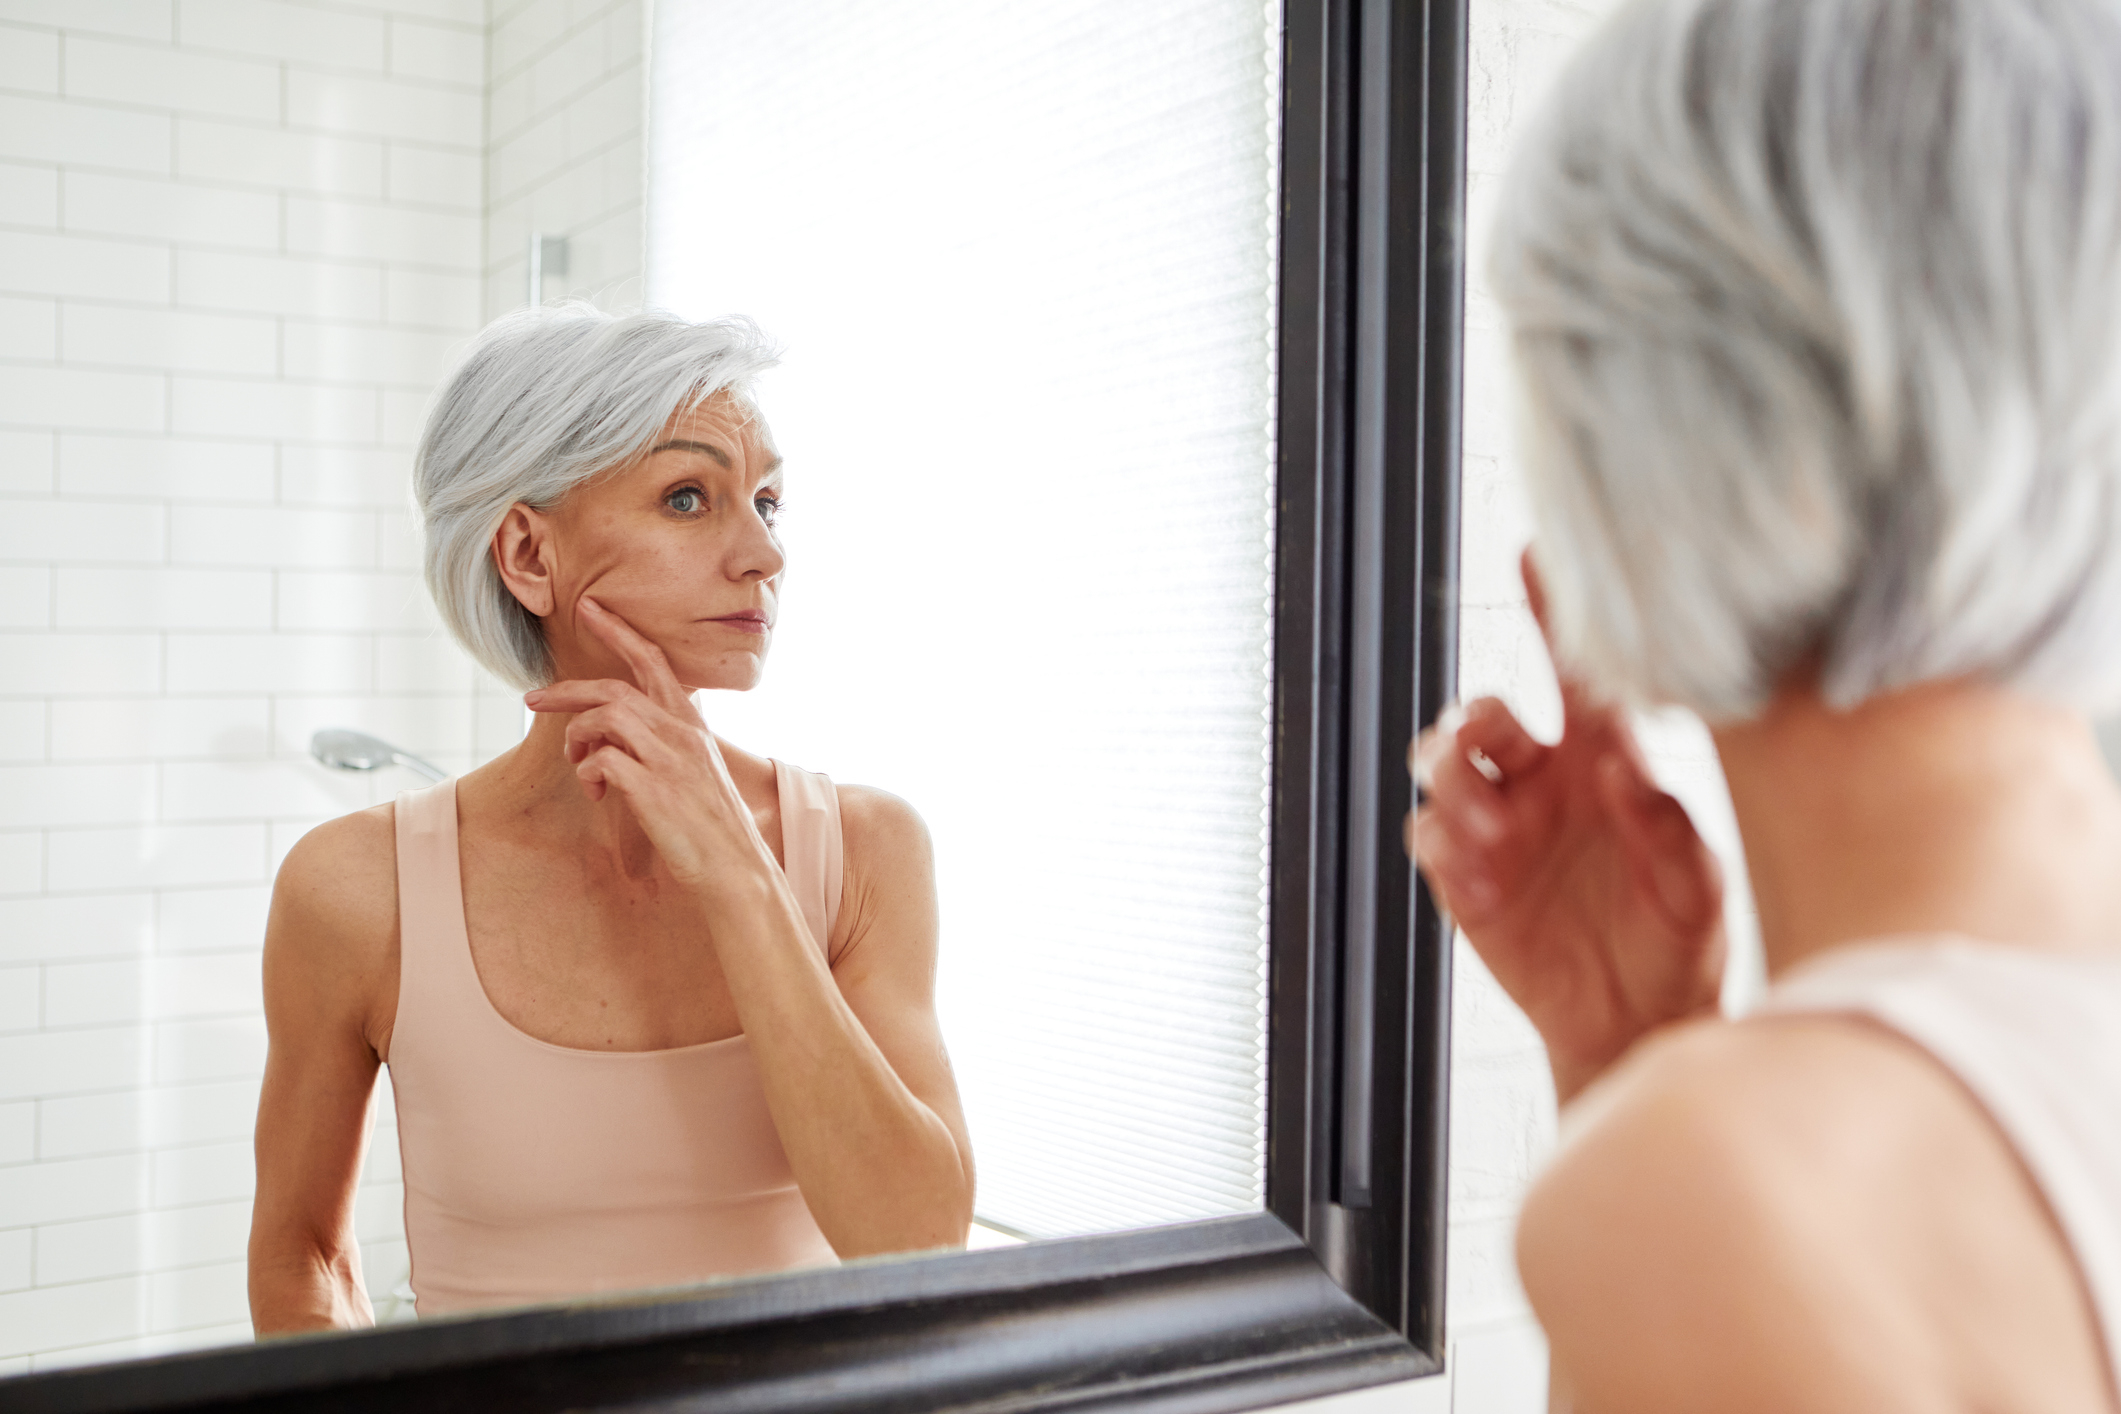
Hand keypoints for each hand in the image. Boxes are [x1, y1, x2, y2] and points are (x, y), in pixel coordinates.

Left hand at [524, 597, 775, 902]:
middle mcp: (683, 733)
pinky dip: (589, 774)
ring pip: (606, 718)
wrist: (737, 869)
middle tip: (532, 697)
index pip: (655, 662)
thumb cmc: (713, 827)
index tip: (589, 608)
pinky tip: (599, 795)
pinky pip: (602, 761)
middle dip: (567, 690)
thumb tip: (615, 739)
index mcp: (693, 725)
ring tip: (577, 763)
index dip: (620, 631)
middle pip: (615, 689)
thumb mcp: (696, 773)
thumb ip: (665, 746)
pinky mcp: (655, 789)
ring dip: (578, 738)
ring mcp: (670, 759)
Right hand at [1408, 555, 1724, 1101]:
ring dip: (1451, 776)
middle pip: (1485, 714)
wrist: (1637, 1023)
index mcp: (1604, 763)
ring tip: (1486, 823)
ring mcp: (1500, 830)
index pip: (1574, 673)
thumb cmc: (1679, 942)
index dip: (1552, 614)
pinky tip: (1472, 865)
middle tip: (1492, 746)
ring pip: (1444, 765)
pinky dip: (1439, 840)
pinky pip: (1429, 839)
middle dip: (1476, 718)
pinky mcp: (1467, 881)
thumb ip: (1665, 824)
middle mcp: (1544, 785)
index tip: (1533, 559)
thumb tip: (1622, 768)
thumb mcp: (1698, 884)